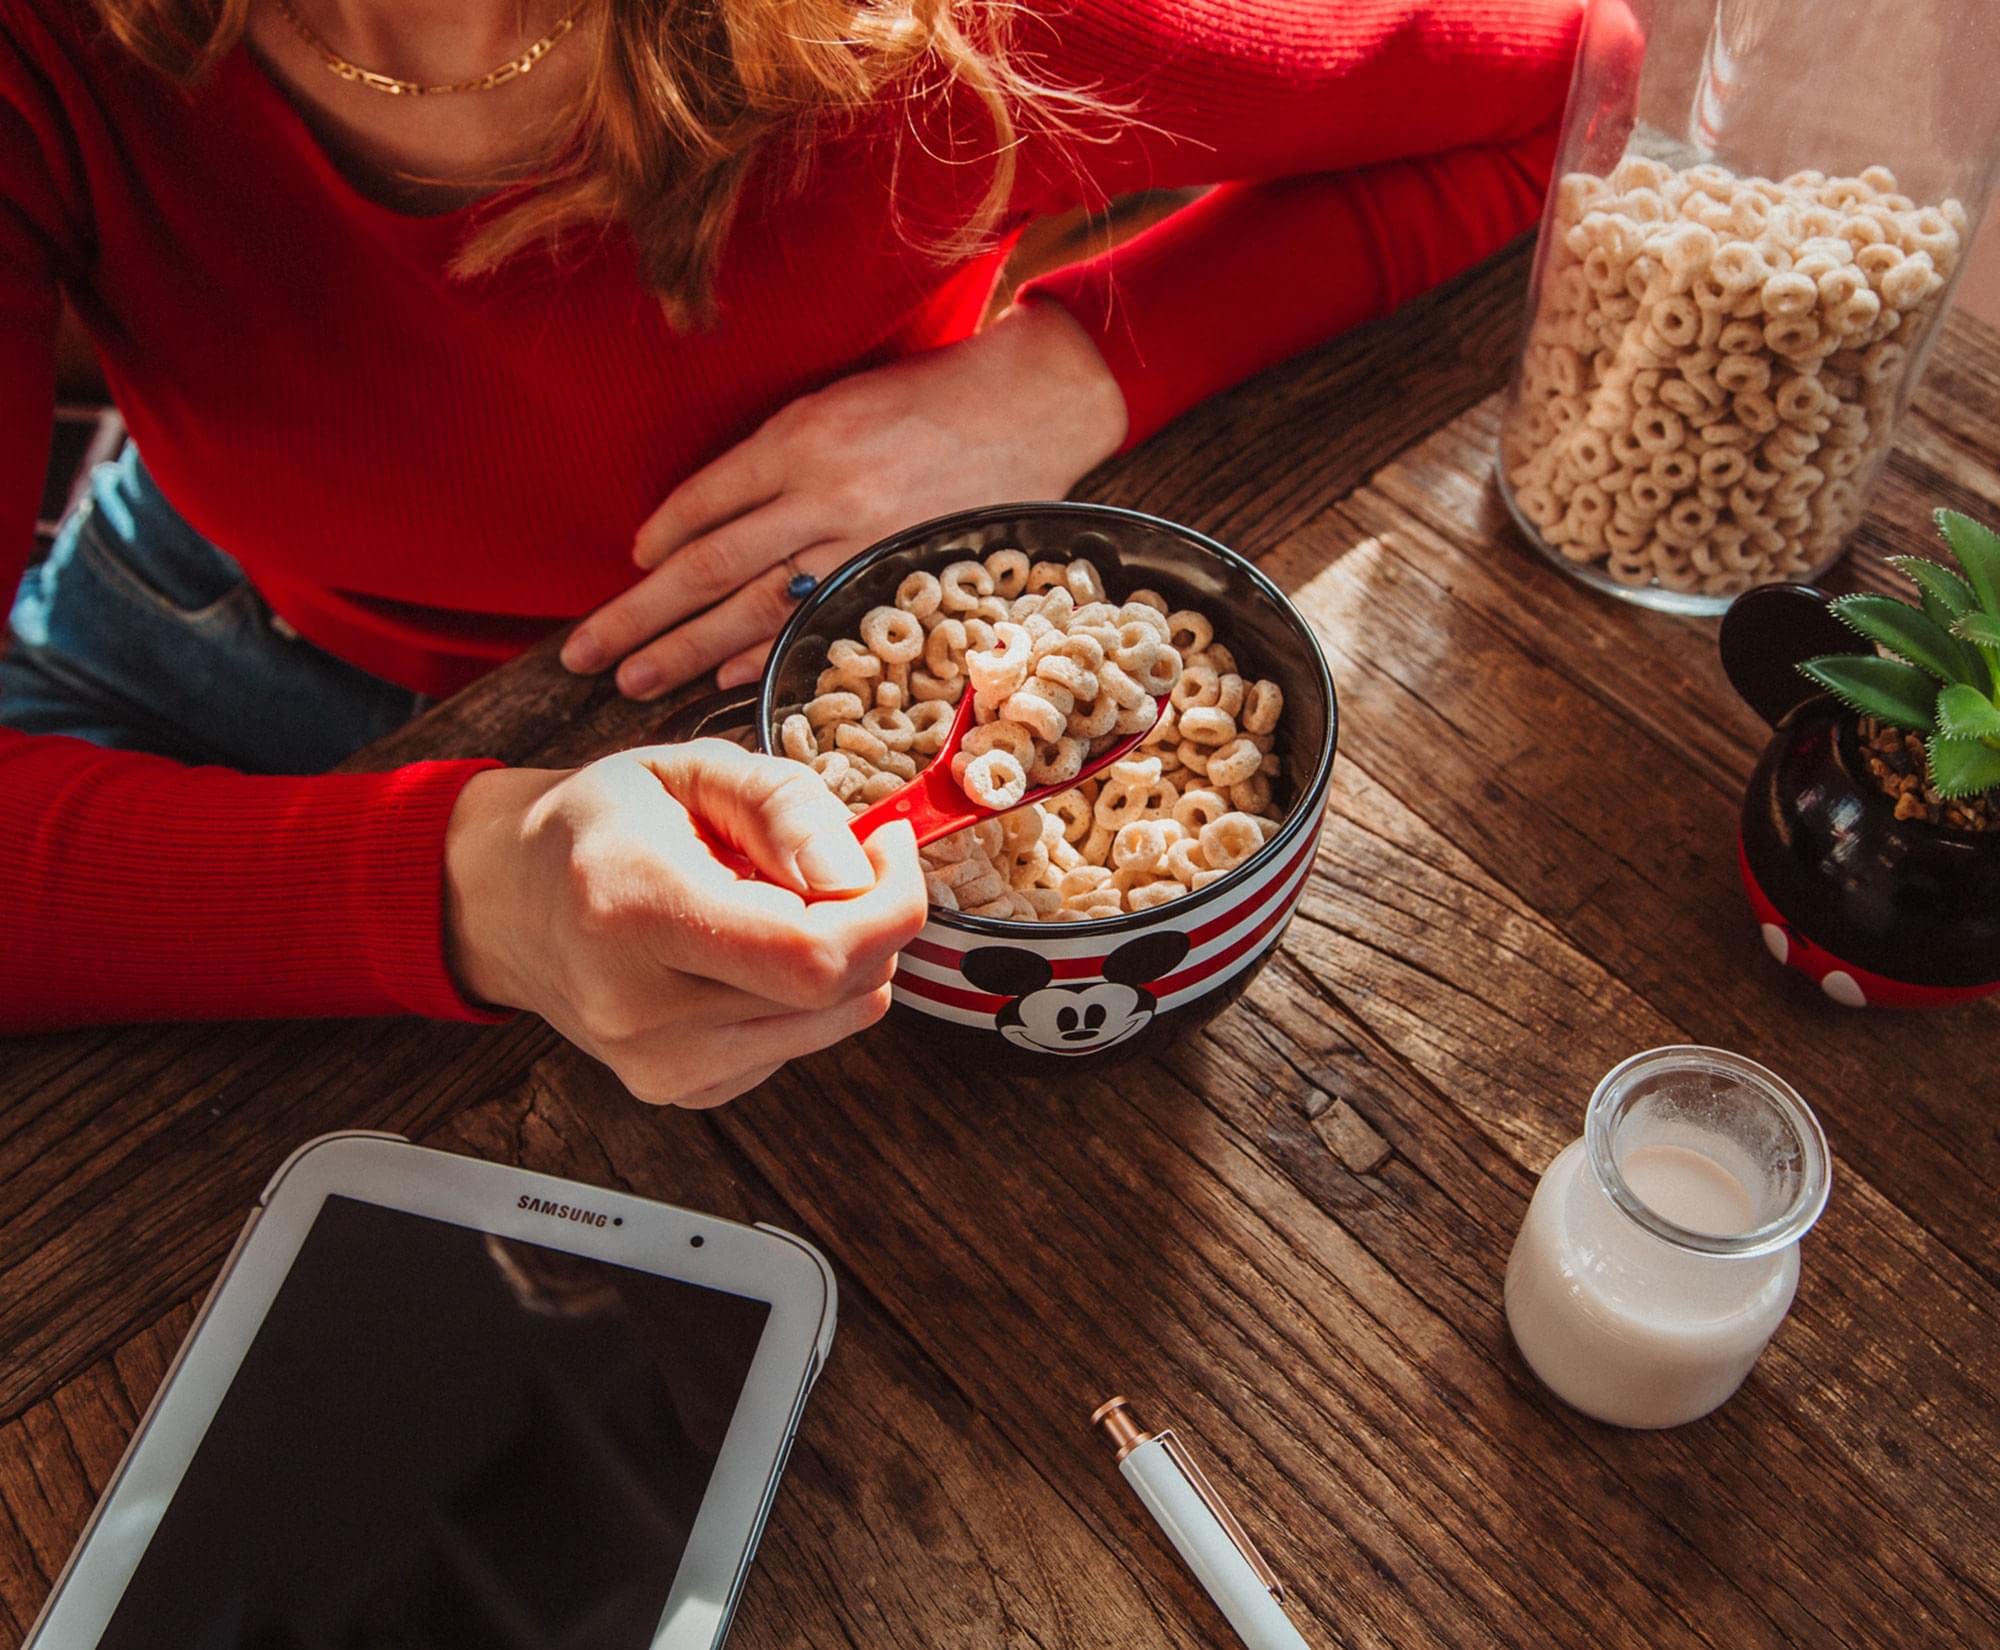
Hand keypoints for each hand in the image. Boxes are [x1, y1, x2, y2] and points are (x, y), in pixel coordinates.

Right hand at [444, 740, 927, 1106]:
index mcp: (633, 908)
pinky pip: (800, 1043)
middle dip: (878, 920)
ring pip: (835, 1022)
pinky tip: (755, 950)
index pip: (811, 953)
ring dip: (846, 956)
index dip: (888, 904)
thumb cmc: (601, 824)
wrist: (510, 900)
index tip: (889, 846)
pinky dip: (806, 993)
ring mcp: (658, 1063)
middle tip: (854, 860)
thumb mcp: (690, 768)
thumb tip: (856, 869)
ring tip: (787, 902)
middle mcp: (639, 1005)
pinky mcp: (681, 1090)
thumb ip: (783, 805)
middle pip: (835, 992)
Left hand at [559, 301, 1128, 698]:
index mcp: (798, 436)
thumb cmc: (926, 398)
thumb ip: (777, 454)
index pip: (705, 503)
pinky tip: (723, 682)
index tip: (628, 569)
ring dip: (685, 652)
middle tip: (580, 655)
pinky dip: (766, 657)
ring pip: (753, 610)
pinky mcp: (899, 576)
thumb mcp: (837, 400)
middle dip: (638, 617)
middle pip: (707, 568)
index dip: (659, 543)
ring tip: (632, 679)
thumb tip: (707, 521)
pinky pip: (818, 627)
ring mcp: (862, 542)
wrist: (1028, 406)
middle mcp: (822, 491)